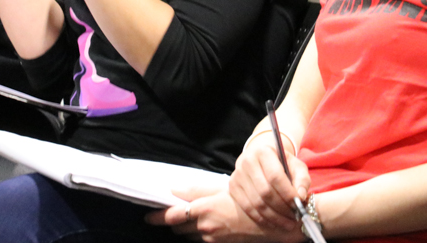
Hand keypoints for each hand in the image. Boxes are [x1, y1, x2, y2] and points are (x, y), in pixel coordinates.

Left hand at [146, 187, 303, 242]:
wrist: (276, 223)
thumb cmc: (253, 199)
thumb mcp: (225, 188)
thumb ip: (198, 189)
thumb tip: (174, 188)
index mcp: (205, 210)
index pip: (172, 215)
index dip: (159, 216)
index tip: (149, 215)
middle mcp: (205, 228)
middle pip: (177, 227)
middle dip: (170, 221)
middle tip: (164, 214)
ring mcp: (213, 240)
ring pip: (189, 235)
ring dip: (185, 228)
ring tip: (184, 218)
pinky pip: (202, 240)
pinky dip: (198, 233)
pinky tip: (204, 225)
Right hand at [229, 138, 309, 229]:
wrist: (261, 158)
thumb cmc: (282, 163)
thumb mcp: (296, 165)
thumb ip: (302, 180)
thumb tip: (301, 197)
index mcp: (263, 152)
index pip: (275, 176)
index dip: (287, 193)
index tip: (298, 205)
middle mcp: (247, 162)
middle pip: (265, 192)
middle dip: (282, 208)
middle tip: (295, 217)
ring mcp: (237, 175)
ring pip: (256, 203)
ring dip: (274, 217)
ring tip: (288, 223)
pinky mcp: (232, 187)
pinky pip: (247, 208)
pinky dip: (262, 219)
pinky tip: (274, 223)